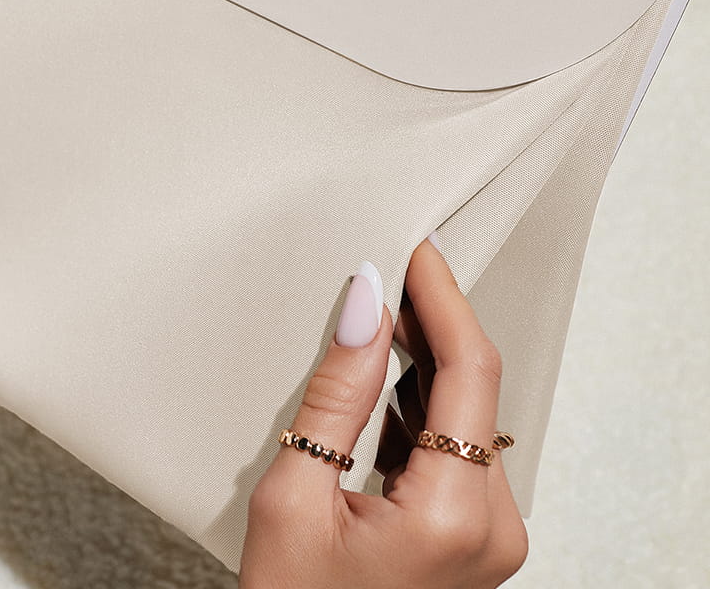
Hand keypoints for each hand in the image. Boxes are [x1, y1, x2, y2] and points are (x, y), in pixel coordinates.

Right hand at [240, 239, 527, 587]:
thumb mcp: (292, 496)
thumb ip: (337, 394)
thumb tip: (364, 304)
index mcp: (451, 517)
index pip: (469, 372)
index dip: (443, 297)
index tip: (417, 248)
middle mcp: (492, 526)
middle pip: (477, 387)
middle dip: (434, 320)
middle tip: (387, 270)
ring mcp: (490, 535)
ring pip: (470, 413)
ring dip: (428, 359)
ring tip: (378, 316)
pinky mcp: (475, 536)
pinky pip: (459, 446)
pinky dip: (424, 402)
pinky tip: (386, 376)